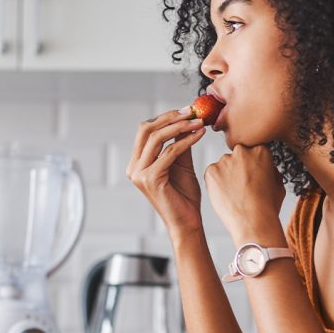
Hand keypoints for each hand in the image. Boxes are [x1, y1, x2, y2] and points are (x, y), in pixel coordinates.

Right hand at [127, 108, 206, 237]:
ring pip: (156, 138)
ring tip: (198, 122)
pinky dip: (186, 141)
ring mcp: (139, 174)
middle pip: (146, 130)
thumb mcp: (181, 164)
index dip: (165, 117)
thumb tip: (185, 120)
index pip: (145, 131)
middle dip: (170, 117)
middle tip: (191, 111)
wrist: (187, 222)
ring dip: (180, 126)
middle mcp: (134, 168)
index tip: (187, 110)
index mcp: (137, 163)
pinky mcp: (150, 179)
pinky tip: (199, 135)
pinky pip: (169, 152)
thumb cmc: (184, 196)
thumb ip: (179, 143)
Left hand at [205, 145, 286, 245]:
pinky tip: (225, 196)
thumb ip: (270, 169)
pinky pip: (212, 174)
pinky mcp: (211, 171)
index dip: (252, 166)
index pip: (253, 152)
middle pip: (237, 156)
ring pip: (223, 166)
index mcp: (260, 150)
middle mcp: (241, 151)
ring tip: (234, 194)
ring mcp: (224, 160)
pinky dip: (216, 184)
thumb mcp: (278, 183)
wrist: (253, 222)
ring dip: (226, 176)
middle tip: (242, 186)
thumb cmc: (268, 206)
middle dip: (238, 168)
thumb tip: (264, 166)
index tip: (252, 177)